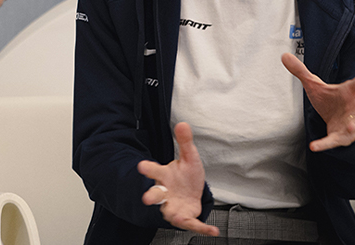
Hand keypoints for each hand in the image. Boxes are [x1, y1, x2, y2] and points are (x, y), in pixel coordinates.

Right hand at [137, 122, 219, 236]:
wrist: (192, 194)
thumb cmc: (186, 176)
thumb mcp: (189, 158)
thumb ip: (185, 142)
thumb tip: (182, 124)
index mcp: (164, 177)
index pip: (154, 171)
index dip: (147, 169)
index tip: (141, 166)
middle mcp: (165, 194)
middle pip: (154, 195)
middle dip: (150, 196)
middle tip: (146, 198)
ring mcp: (172, 207)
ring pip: (168, 212)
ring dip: (171, 214)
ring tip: (177, 218)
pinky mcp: (184, 218)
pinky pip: (192, 224)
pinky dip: (202, 228)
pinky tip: (213, 230)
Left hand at [281, 53, 354, 151]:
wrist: (333, 121)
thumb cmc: (330, 100)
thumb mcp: (314, 85)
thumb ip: (301, 71)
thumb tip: (283, 56)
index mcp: (349, 92)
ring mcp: (351, 123)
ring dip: (354, 126)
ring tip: (352, 125)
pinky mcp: (342, 137)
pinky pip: (334, 141)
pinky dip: (325, 143)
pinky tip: (314, 146)